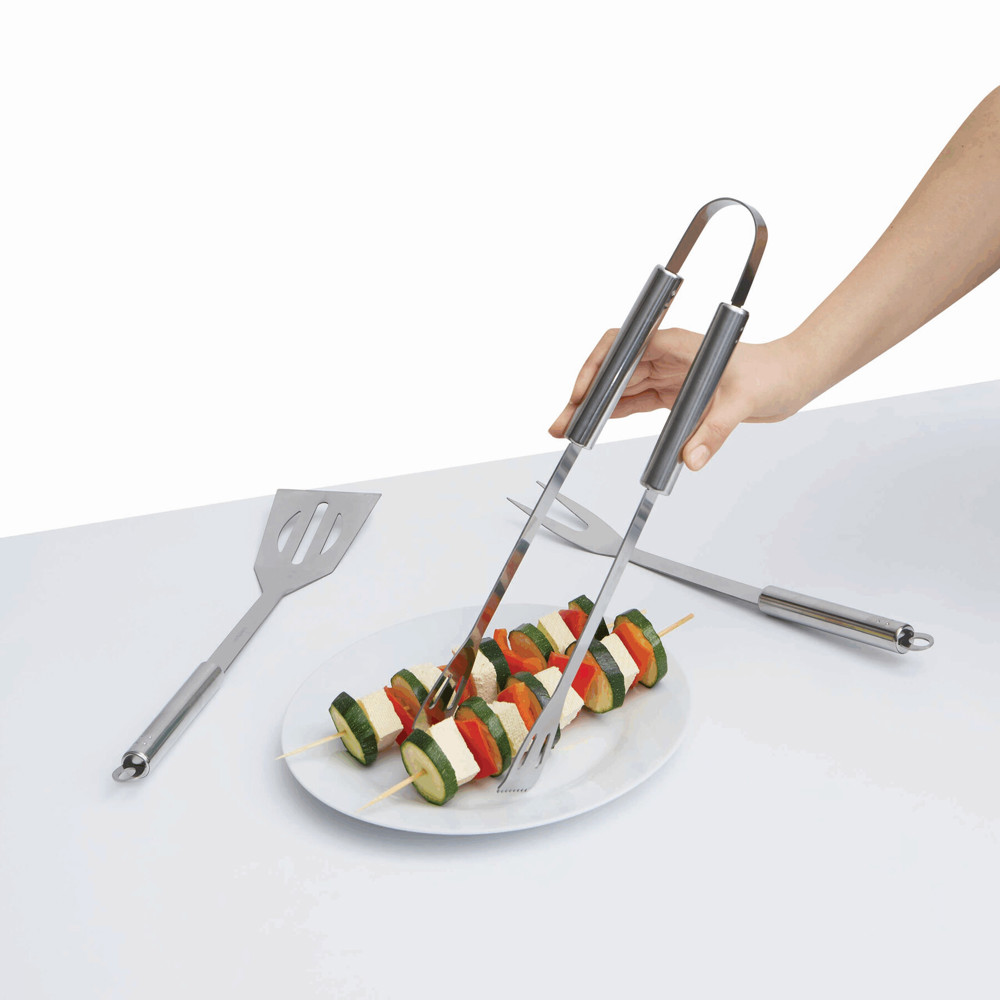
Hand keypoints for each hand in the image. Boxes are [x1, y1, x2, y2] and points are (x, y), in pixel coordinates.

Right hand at [548, 327, 810, 469]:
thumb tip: (690, 458)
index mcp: (677, 343)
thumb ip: (714, 430)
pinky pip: (636, 401)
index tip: (582, 393)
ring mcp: (669, 373)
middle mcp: (667, 355)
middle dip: (584, 394)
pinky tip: (596, 425)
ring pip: (620, 387)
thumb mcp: (743, 401)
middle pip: (613, 370)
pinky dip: (614, 413)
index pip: (623, 346)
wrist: (792, 377)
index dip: (596, 368)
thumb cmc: (773, 372)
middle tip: (562, 422)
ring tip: (571, 429)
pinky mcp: (675, 392)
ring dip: (595, 406)